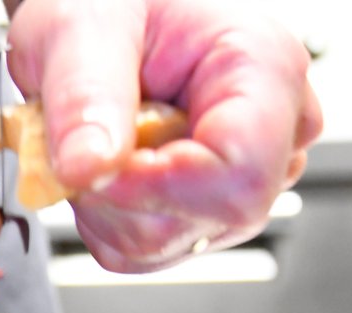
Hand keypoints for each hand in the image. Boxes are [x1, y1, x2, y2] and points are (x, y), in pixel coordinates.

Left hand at [7, 0, 321, 272]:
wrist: (100, 12)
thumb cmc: (105, 2)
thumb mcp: (80, 28)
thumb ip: (84, 96)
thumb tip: (89, 169)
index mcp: (263, 68)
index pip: (240, 175)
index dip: (155, 189)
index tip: (92, 167)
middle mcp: (272, 129)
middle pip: (207, 218)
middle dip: (119, 196)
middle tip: (84, 134)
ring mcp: (243, 175)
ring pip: (167, 243)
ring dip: (104, 206)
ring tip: (98, 138)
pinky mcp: (206, 207)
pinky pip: (144, 249)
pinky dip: (104, 217)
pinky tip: (106, 163)